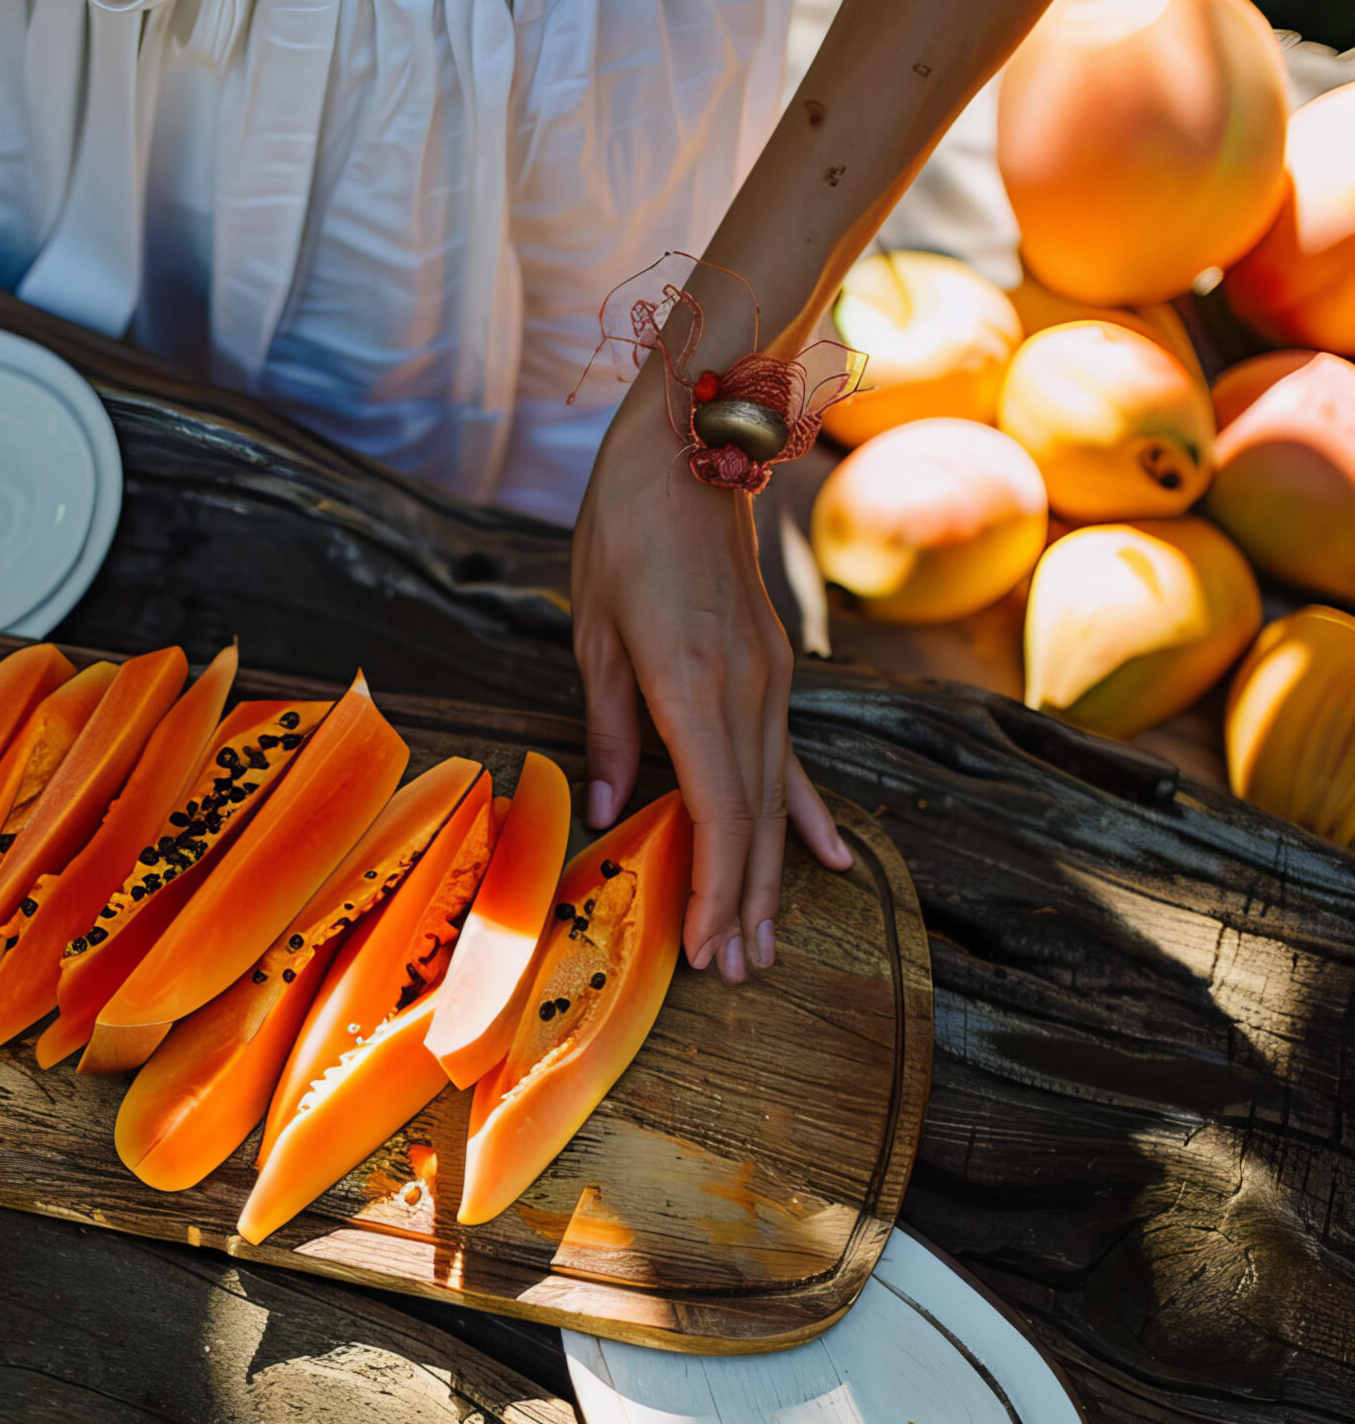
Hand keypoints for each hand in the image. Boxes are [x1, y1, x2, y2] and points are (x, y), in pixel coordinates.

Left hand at [571, 400, 852, 983]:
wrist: (691, 448)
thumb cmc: (622, 532)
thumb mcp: (593, 633)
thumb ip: (607, 727)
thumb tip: (604, 811)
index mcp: (693, 685)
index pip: (715, 811)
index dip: (713, 887)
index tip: (705, 949)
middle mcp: (747, 690)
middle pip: (752, 820)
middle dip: (743, 903)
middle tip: (734, 974)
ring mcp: (772, 680)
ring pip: (774, 797)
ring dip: (769, 875)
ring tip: (764, 946)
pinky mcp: (776, 668)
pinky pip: (792, 757)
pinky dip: (806, 813)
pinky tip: (830, 860)